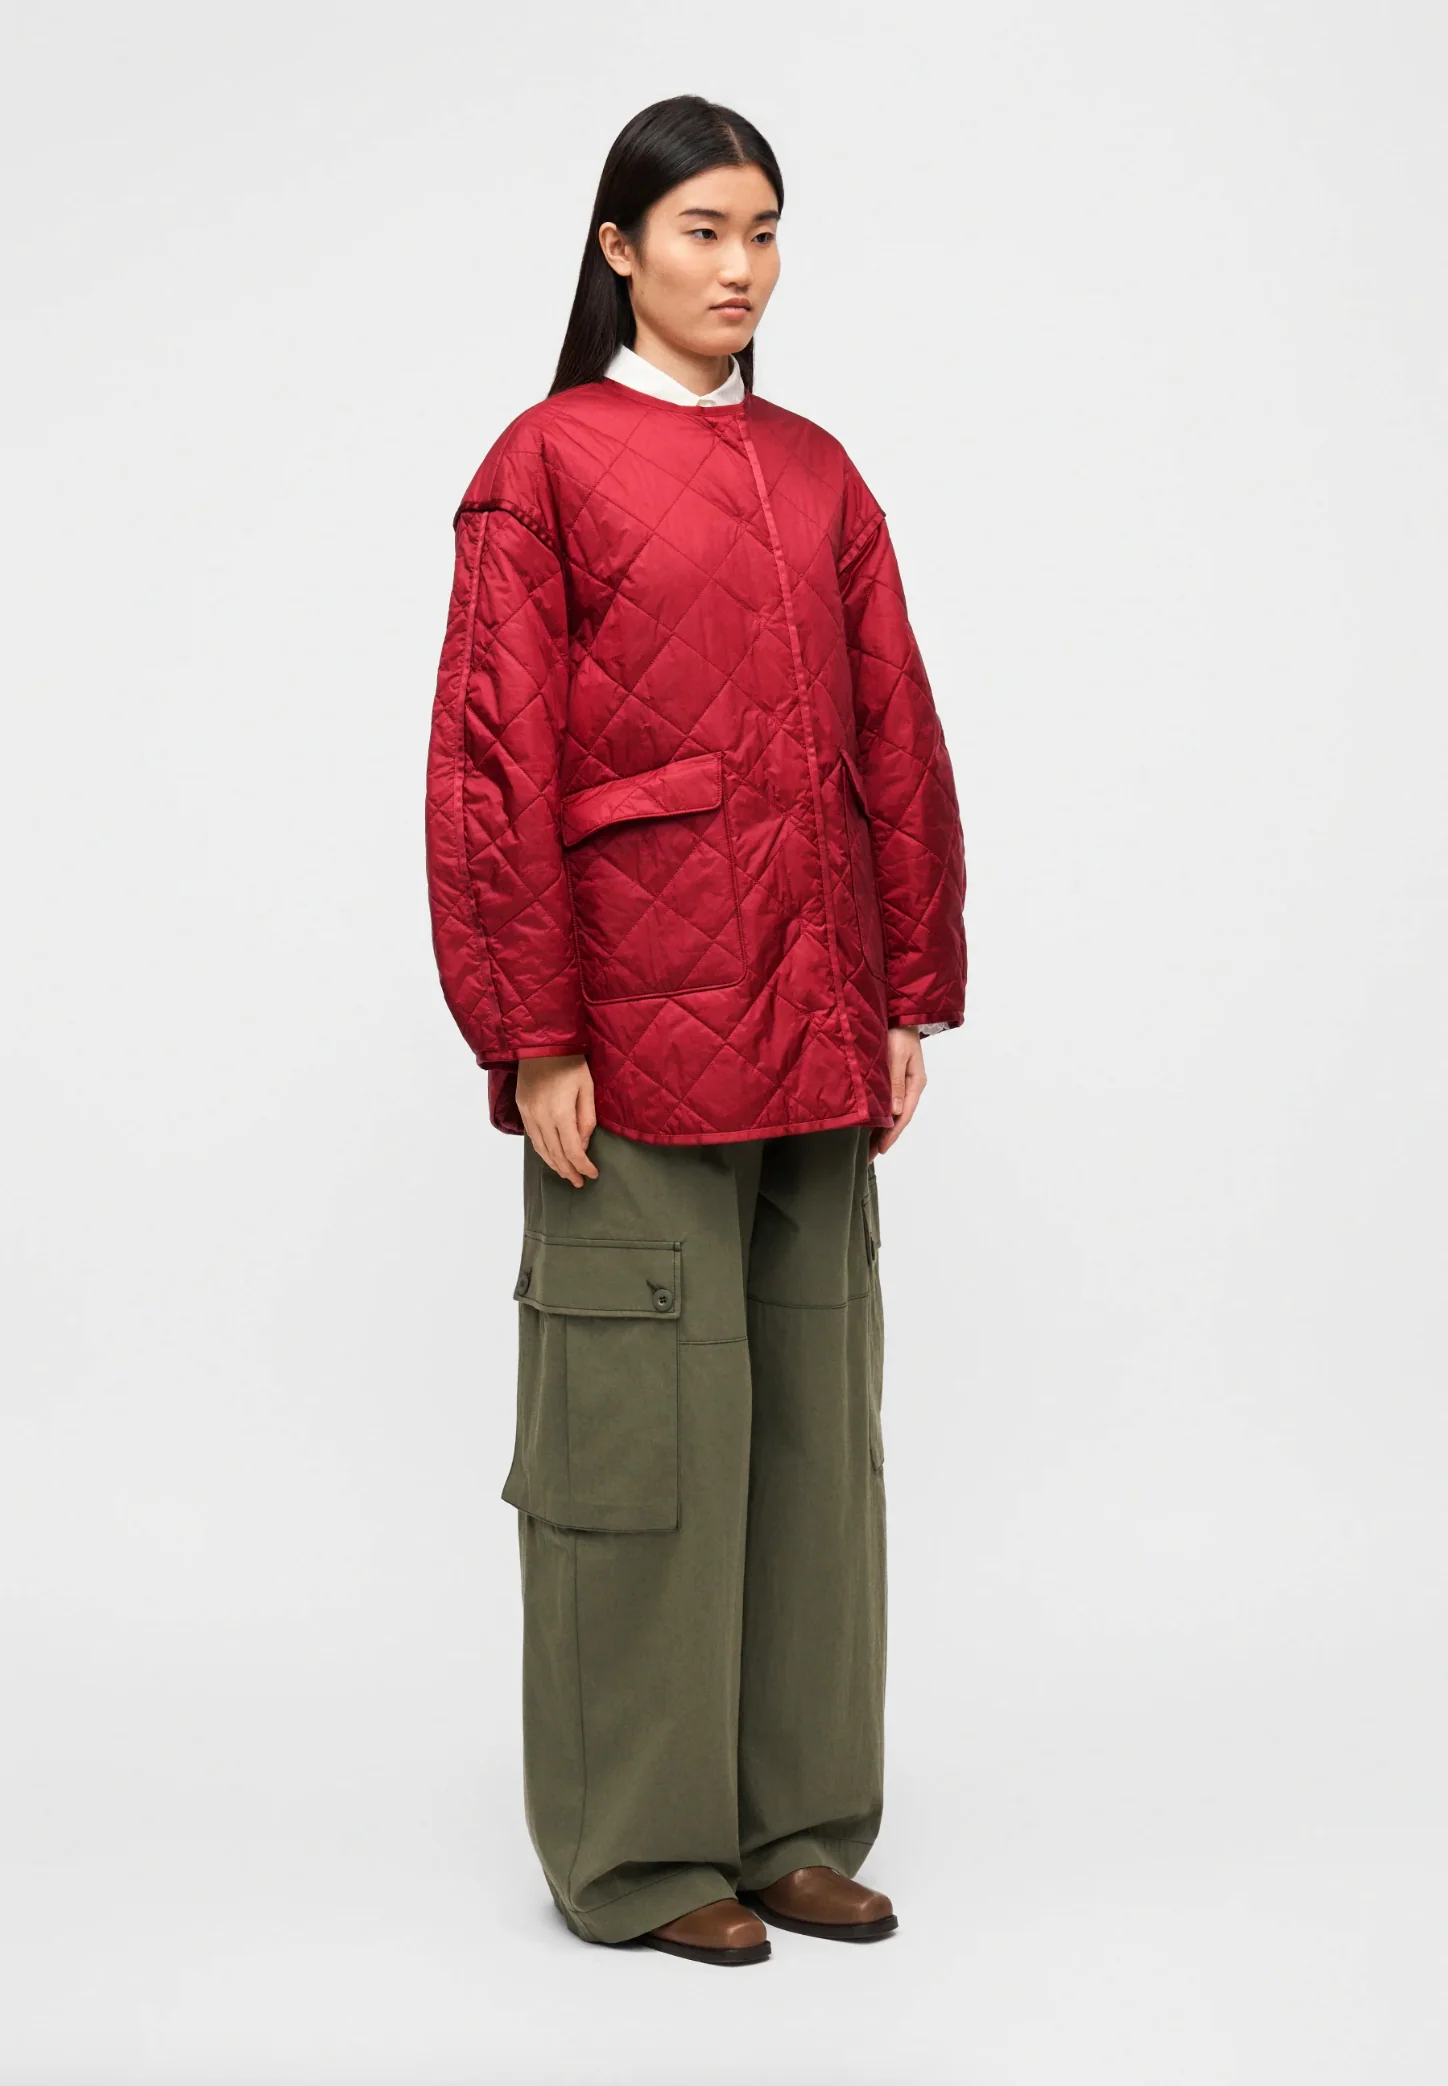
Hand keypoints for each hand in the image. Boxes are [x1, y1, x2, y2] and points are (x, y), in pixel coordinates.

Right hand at [515, 1055, 599, 1186]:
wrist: (541, 1043)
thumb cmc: (571, 1063)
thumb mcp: (587, 1089)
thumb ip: (586, 1118)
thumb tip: (583, 1144)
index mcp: (561, 1114)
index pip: (572, 1151)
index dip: (583, 1166)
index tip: (592, 1174)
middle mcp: (541, 1118)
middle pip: (555, 1154)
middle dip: (569, 1171)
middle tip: (579, 1181)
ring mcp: (528, 1114)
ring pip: (540, 1149)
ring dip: (554, 1165)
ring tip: (566, 1174)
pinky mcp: (521, 1109)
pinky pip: (532, 1137)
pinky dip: (542, 1151)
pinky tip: (550, 1156)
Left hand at [869, 1027, 924, 1159]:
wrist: (898, 1013)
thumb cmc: (897, 1031)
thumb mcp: (896, 1056)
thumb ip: (894, 1082)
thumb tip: (894, 1112)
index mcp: (915, 1083)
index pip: (903, 1115)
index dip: (891, 1134)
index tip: (879, 1150)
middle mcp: (910, 1086)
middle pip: (898, 1118)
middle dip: (884, 1137)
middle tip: (868, 1157)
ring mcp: (901, 1083)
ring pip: (891, 1112)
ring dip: (879, 1129)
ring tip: (865, 1148)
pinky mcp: (891, 1078)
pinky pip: (885, 1102)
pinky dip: (877, 1115)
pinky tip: (867, 1124)